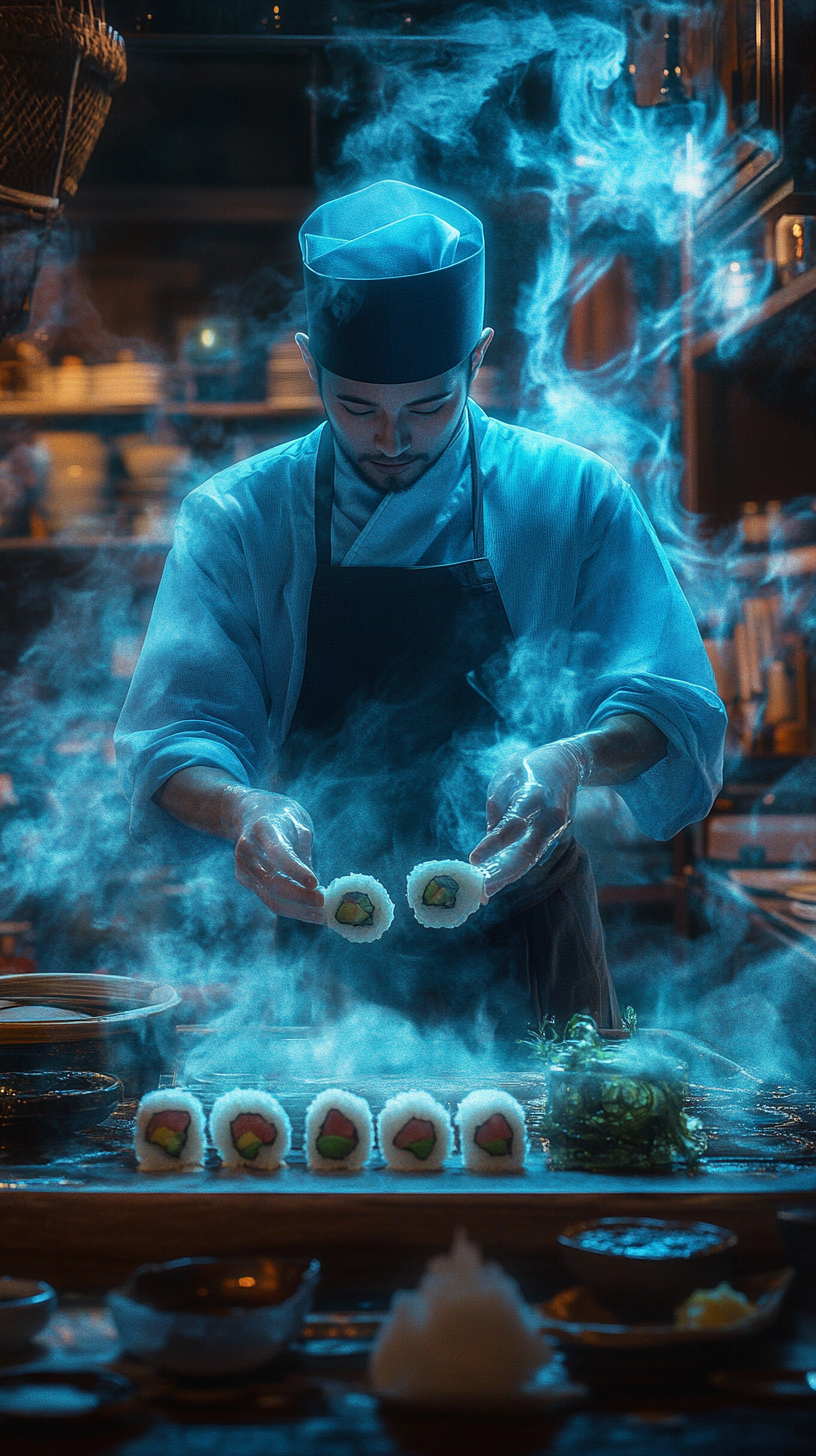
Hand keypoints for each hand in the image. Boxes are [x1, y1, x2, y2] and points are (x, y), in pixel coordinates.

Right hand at [227, 790, 324, 923]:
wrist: (250, 812)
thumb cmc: (283, 818)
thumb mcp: (299, 825)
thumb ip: (304, 853)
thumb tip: (314, 888)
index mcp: (264, 827)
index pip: (279, 853)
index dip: (296, 871)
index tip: (316, 883)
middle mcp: (248, 848)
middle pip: (274, 882)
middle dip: (301, 898)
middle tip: (324, 904)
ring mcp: (242, 866)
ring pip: (271, 898)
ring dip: (298, 910)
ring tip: (322, 914)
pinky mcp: (243, 878)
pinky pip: (268, 899)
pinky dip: (290, 908)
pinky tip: (308, 910)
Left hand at [469, 741, 587, 896]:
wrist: (568, 762)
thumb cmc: (529, 768)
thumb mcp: (507, 777)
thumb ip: (498, 809)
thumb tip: (488, 842)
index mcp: (534, 794)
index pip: (513, 822)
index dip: (494, 843)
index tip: (474, 860)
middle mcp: (549, 816)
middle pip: (526, 851)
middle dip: (501, 873)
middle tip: (478, 891)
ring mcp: (554, 829)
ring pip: (528, 859)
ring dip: (504, 877)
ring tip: (481, 894)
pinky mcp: (552, 836)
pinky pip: (529, 856)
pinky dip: (510, 870)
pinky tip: (491, 884)